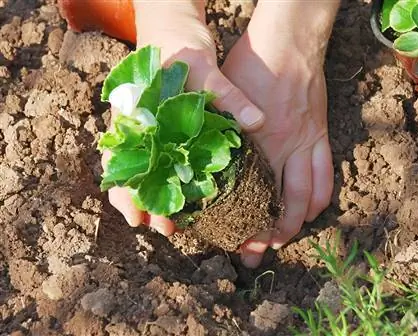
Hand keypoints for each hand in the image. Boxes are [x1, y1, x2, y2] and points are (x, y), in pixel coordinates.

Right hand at [105, 1, 265, 234]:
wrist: (171, 26)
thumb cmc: (179, 47)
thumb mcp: (203, 70)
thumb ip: (227, 97)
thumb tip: (258, 121)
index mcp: (136, 116)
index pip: (124, 163)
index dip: (129, 193)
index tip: (140, 217)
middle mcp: (137, 126)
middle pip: (130, 173)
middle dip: (143, 203)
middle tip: (163, 229)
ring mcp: (149, 128)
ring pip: (142, 170)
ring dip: (153, 196)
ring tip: (169, 224)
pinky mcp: (165, 127)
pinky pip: (160, 158)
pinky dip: (167, 179)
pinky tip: (180, 195)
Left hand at [222, 4, 335, 267]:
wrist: (290, 40)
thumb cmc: (252, 65)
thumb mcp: (225, 98)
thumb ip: (222, 131)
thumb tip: (206, 158)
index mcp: (260, 143)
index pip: (255, 198)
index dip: (249, 225)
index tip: (239, 243)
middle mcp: (287, 149)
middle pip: (287, 206)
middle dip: (275, 235)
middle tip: (260, 251)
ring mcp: (308, 143)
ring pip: (311, 196)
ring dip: (300, 221)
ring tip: (285, 237)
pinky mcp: (320, 133)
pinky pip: (326, 174)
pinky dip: (319, 197)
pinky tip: (310, 209)